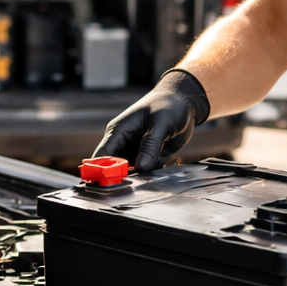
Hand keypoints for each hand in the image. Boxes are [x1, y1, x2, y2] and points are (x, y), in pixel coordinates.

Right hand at [93, 70, 211, 171]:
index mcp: (119, 131)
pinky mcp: (148, 156)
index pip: (102, 155)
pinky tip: (167, 158)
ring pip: (134, 172)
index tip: (113, 183)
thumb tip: (141, 167)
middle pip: (115, 168)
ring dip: (145, 174)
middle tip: (142, 179)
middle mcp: (124, 143)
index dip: (103, 171)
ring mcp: (136, 151)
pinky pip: (148, 170)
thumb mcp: (160, 123)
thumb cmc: (168, 105)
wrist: (184, 102)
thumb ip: (150, 145)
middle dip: (127, 176)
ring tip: (159, 162)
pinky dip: (156, 170)